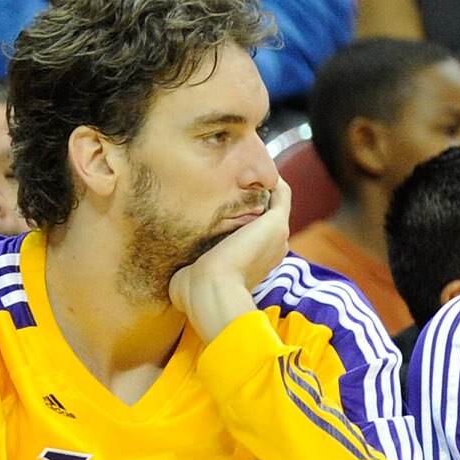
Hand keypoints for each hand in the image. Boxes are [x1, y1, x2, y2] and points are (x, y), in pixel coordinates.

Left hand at [166, 179, 291, 341]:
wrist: (210, 293)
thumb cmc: (195, 294)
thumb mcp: (192, 277)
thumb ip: (191, 268)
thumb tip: (177, 268)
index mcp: (255, 264)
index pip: (255, 235)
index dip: (243, 217)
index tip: (225, 200)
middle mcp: (271, 250)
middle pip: (268, 217)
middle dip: (254, 197)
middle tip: (235, 176)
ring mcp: (277, 236)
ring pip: (277, 203)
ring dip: (264, 185)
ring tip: (246, 165)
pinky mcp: (276, 222)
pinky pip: (282, 193)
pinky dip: (273, 179)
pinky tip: (254, 164)